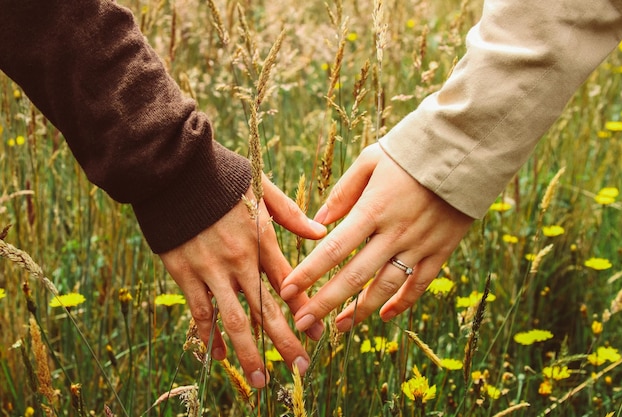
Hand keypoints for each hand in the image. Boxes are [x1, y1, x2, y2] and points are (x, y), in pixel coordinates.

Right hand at [159, 175, 325, 387]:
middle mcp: (239, 260)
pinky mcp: (183, 272)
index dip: (304, 310)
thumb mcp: (262, 186)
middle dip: (284, 342)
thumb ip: (290, 213)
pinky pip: (199, 311)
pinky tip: (218, 355)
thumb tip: (321, 232)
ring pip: (234, 319)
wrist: (173, 169)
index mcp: (260, 238)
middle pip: (266, 309)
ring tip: (260, 381)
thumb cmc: (221, 175)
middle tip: (300, 369)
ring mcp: (210, 269)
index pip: (288, 283)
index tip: (317, 335)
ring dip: (248, 352)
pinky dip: (209, 335)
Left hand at [280, 143, 473, 332]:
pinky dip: (402, 303)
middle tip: (302, 322)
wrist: (466, 149)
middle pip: (354, 276)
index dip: (309, 273)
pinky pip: (420, 284)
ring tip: (338, 327)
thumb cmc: (411, 151)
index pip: (333, 248)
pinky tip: (383, 316)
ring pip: (386, 287)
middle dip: (325, 303)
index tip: (287, 290)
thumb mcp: (372, 160)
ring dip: (360, 310)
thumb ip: (344, 191)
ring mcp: (420, 244)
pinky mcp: (441, 250)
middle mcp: (395, 232)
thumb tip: (319, 221)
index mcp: (373, 209)